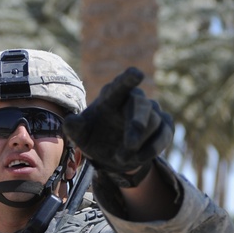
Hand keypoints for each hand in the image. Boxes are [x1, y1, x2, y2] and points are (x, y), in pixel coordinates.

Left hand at [63, 67, 172, 186]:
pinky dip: (151, 150)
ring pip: (153, 123)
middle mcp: (134, 99)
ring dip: (138, 146)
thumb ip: (74, 128)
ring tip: (120, 158)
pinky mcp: (165, 126)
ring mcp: (152, 111)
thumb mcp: (81, 135)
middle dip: (137, 124)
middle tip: (129, 145)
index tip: (136, 74)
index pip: (120, 86)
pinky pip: (163, 136)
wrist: (112, 154)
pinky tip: (137, 159)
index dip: (127, 79)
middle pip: (140, 105)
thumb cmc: (94, 136)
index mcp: (112, 96)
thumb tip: (68, 122)